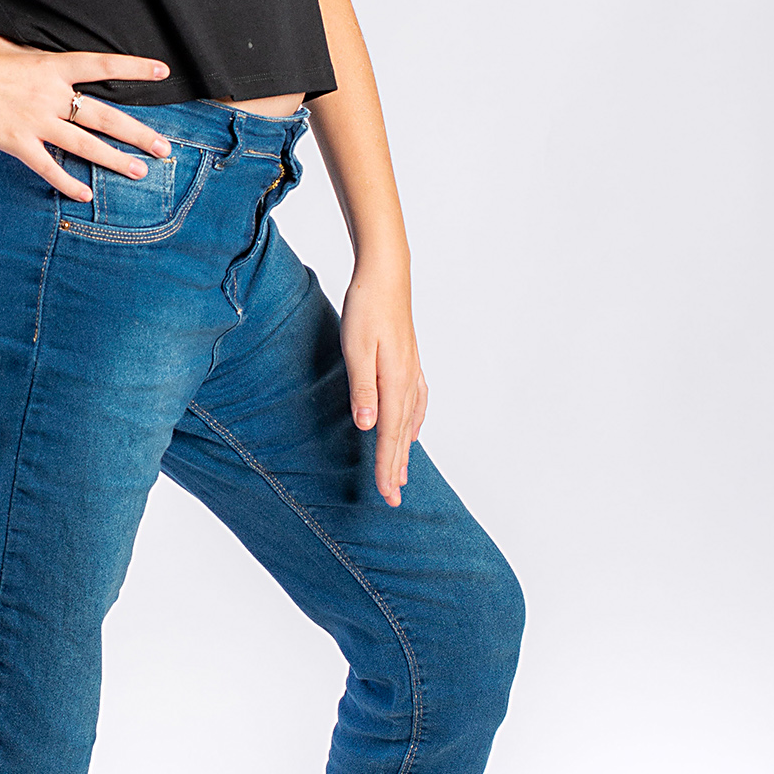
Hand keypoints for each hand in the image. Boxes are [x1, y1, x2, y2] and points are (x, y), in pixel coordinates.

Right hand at [0, 33, 172, 203]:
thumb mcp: (9, 45)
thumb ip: (35, 54)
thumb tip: (46, 55)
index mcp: (51, 65)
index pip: (103, 66)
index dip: (135, 68)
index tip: (162, 72)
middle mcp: (49, 95)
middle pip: (104, 116)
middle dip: (137, 133)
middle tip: (164, 147)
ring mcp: (34, 121)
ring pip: (85, 144)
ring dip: (115, 160)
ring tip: (140, 171)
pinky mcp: (15, 142)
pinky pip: (48, 167)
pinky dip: (68, 183)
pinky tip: (86, 195)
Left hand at [341, 269, 427, 507]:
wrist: (386, 275)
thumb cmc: (366, 308)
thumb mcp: (357, 348)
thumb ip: (363, 389)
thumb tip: (367, 426)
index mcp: (395, 381)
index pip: (389, 433)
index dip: (386, 466)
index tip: (385, 493)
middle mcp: (408, 380)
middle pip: (402, 433)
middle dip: (396, 467)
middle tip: (393, 498)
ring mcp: (412, 370)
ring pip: (410, 420)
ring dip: (405, 450)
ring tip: (401, 474)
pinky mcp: (409, 361)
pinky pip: (416, 403)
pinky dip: (414, 423)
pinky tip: (412, 429)